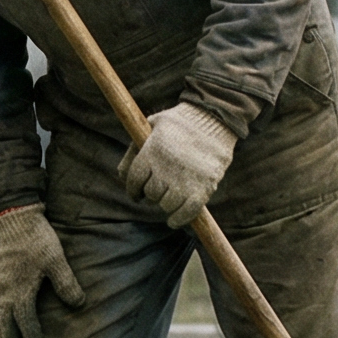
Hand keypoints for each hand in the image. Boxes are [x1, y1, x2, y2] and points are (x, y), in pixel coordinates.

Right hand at [0, 206, 84, 337]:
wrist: (16, 218)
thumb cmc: (38, 239)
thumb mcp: (56, 259)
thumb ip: (66, 283)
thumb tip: (78, 304)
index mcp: (20, 290)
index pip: (25, 321)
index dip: (32, 337)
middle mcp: (6, 290)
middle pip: (5, 323)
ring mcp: (1, 284)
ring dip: (3, 331)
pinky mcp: (0, 276)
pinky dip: (1, 316)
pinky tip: (5, 319)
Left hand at [119, 103, 236, 227]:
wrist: (215, 118)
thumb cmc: (181, 122)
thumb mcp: (152, 126)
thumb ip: (135, 148)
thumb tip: (121, 174)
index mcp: (152, 151)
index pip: (134, 180)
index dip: (133, 189)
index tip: (136, 194)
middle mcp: (166, 168)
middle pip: (151, 193)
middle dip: (152, 193)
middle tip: (159, 190)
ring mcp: (185, 180)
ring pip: (166, 205)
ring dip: (166, 204)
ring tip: (170, 197)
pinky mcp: (203, 189)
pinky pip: (187, 212)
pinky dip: (179, 219)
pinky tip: (173, 220)